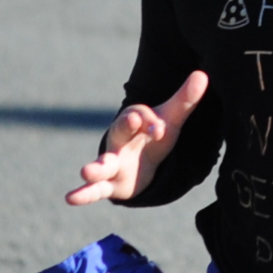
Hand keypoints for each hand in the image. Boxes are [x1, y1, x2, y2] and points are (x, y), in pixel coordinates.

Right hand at [65, 71, 208, 206]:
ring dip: (95, 168)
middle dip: (124, 126)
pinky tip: (70, 198)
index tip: (161, 128)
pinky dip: (83, 194)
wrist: (142, 163)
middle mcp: (119, 140)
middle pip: (119, 131)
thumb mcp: (171, 120)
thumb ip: (185, 100)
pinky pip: (95, 190)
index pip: (139, 116)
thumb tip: (202, 74)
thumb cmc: (154, 137)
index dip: (151, 121)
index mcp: (132, 122)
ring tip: (85, 171)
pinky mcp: (110, 184)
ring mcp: (112, 162)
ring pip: (102, 163)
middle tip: (131, 121)